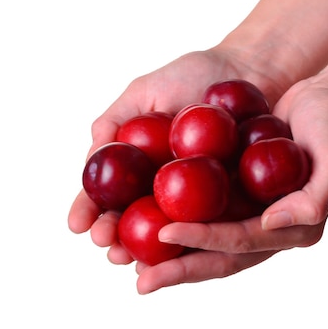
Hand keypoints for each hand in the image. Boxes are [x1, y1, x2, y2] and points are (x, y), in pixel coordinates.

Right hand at [67, 48, 288, 262]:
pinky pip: (210, 226)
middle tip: (105, 244)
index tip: (77, 225)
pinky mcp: (232, 202)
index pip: (106, 193)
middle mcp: (162, 185)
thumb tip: (93, 153)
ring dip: (145, 250)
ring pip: (166, 231)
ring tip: (129, 258)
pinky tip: (177, 254)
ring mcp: (196, 197)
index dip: (88, 210)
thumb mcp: (146, 91)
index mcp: (138, 163)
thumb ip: (115, 119)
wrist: (251, 70)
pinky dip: (193, 242)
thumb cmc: (196, 74)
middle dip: (114, 236)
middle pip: (132, 219)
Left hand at [134, 77, 327, 293]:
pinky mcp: (233, 192)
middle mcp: (264, 227)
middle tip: (141, 281)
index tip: (164, 232)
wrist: (326, 98)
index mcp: (290, 229)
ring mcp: (246, 211)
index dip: (203, 241)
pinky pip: (199, 210)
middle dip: (178, 270)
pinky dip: (172, 217)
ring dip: (168, 254)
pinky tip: (140, 218)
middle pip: (215, 256)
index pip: (239, 243)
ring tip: (130, 261)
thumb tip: (271, 224)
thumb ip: (314, 198)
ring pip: (202, 241)